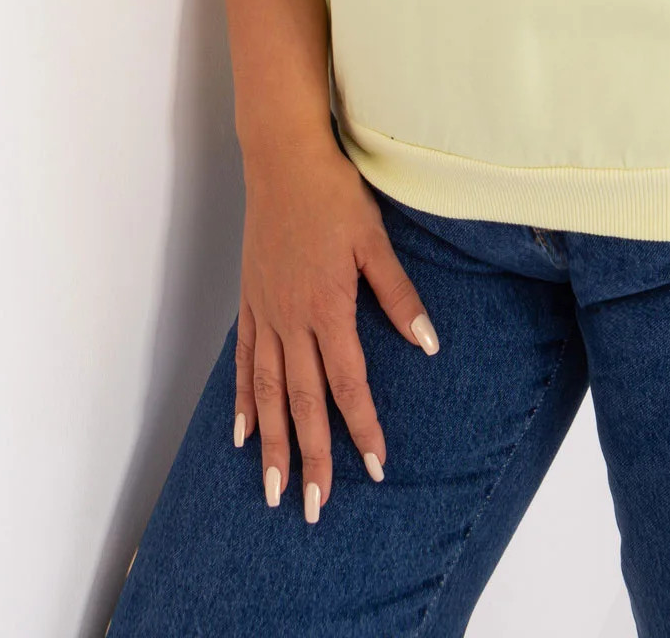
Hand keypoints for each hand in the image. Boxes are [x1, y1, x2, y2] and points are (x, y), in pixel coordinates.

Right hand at [234, 134, 440, 518]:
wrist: (282, 159)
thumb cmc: (334, 194)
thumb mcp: (374, 240)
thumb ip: (398, 294)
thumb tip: (428, 343)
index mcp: (328, 308)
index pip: (348, 384)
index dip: (362, 429)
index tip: (375, 469)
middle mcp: (292, 319)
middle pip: (302, 402)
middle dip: (310, 458)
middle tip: (312, 509)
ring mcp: (266, 312)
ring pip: (267, 392)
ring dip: (271, 444)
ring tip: (272, 490)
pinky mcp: (250, 301)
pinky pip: (244, 361)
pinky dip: (242, 400)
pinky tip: (242, 433)